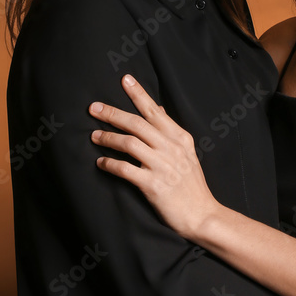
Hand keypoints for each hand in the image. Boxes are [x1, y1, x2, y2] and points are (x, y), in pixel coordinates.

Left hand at [89, 75, 220, 240]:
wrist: (202, 215)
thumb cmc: (192, 185)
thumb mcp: (187, 152)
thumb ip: (170, 131)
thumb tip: (158, 108)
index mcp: (180, 138)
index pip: (155, 111)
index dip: (139, 95)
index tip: (125, 80)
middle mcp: (171, 149)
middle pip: (137, 124)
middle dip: (113, 114)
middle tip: (94, 108)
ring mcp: (162, 166)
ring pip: (129, 143)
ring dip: (108, 138)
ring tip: (94, 136)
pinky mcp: (153, 185)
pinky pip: (125, 169)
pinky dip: (110, 164)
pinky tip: (100, 162)